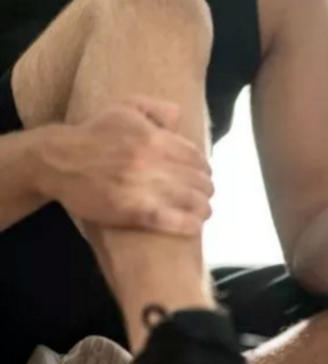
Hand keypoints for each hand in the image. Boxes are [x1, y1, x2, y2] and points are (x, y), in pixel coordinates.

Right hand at [40, 96, 212, 235]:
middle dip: (206, 189)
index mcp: (154, 138)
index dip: (204, 168)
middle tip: (205, 195)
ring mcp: (143, 188)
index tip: (203, 175)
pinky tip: (195, 225)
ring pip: (191, 201)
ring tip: (203, 211)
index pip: (196, 157)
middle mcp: (151, 162)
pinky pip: (173, 220)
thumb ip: (155, 108)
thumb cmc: (93, 134)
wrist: (56, 160)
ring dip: (203, 208)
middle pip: (198, 180)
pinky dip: (189, 224)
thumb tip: (179, 115)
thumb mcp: (123, 109)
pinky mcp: (134, 211)